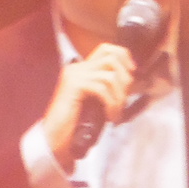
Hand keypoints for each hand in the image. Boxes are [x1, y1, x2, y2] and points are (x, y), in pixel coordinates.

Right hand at [40, 43, 136, 168]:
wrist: (55, 139)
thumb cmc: (77, 124)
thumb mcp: (98, 101)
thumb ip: (110, 88)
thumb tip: (133, 81)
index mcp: (82, 69)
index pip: (107, 49)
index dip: (124, 58)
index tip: (132, 77)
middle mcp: (77, 67)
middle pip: (112, 57)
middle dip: (125, 78)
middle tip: (125, 99)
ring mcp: (75, 75)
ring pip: (110, 75)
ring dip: (120, 96)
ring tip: (117, 113)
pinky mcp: (74, 86)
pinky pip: (102, 89)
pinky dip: (112, 104)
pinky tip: (110, 117)